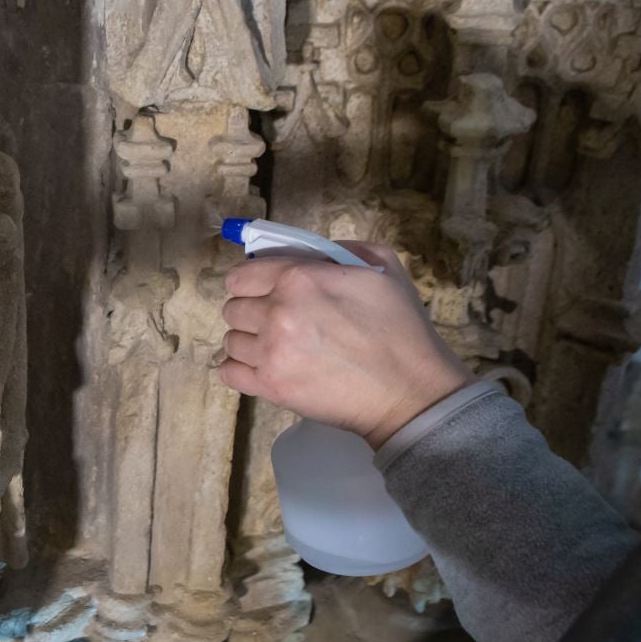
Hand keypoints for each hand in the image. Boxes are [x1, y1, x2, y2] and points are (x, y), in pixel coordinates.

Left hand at [219, 241, 473, 448]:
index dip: (251, 282)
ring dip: (249, 341)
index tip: (265, 291)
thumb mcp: (381, 267)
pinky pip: (229, 372)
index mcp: (299, 279)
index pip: (240, 276)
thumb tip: (303, 253)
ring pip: (231, 340)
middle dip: (252, 311)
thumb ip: (337, 250)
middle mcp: (277, 313)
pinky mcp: (271, 388)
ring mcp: (271, 353)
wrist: (411, 391)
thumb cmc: (400, 328)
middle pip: (233, 308)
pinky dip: (242, 369)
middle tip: (277, 320)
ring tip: (277, 347)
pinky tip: (264, 367)